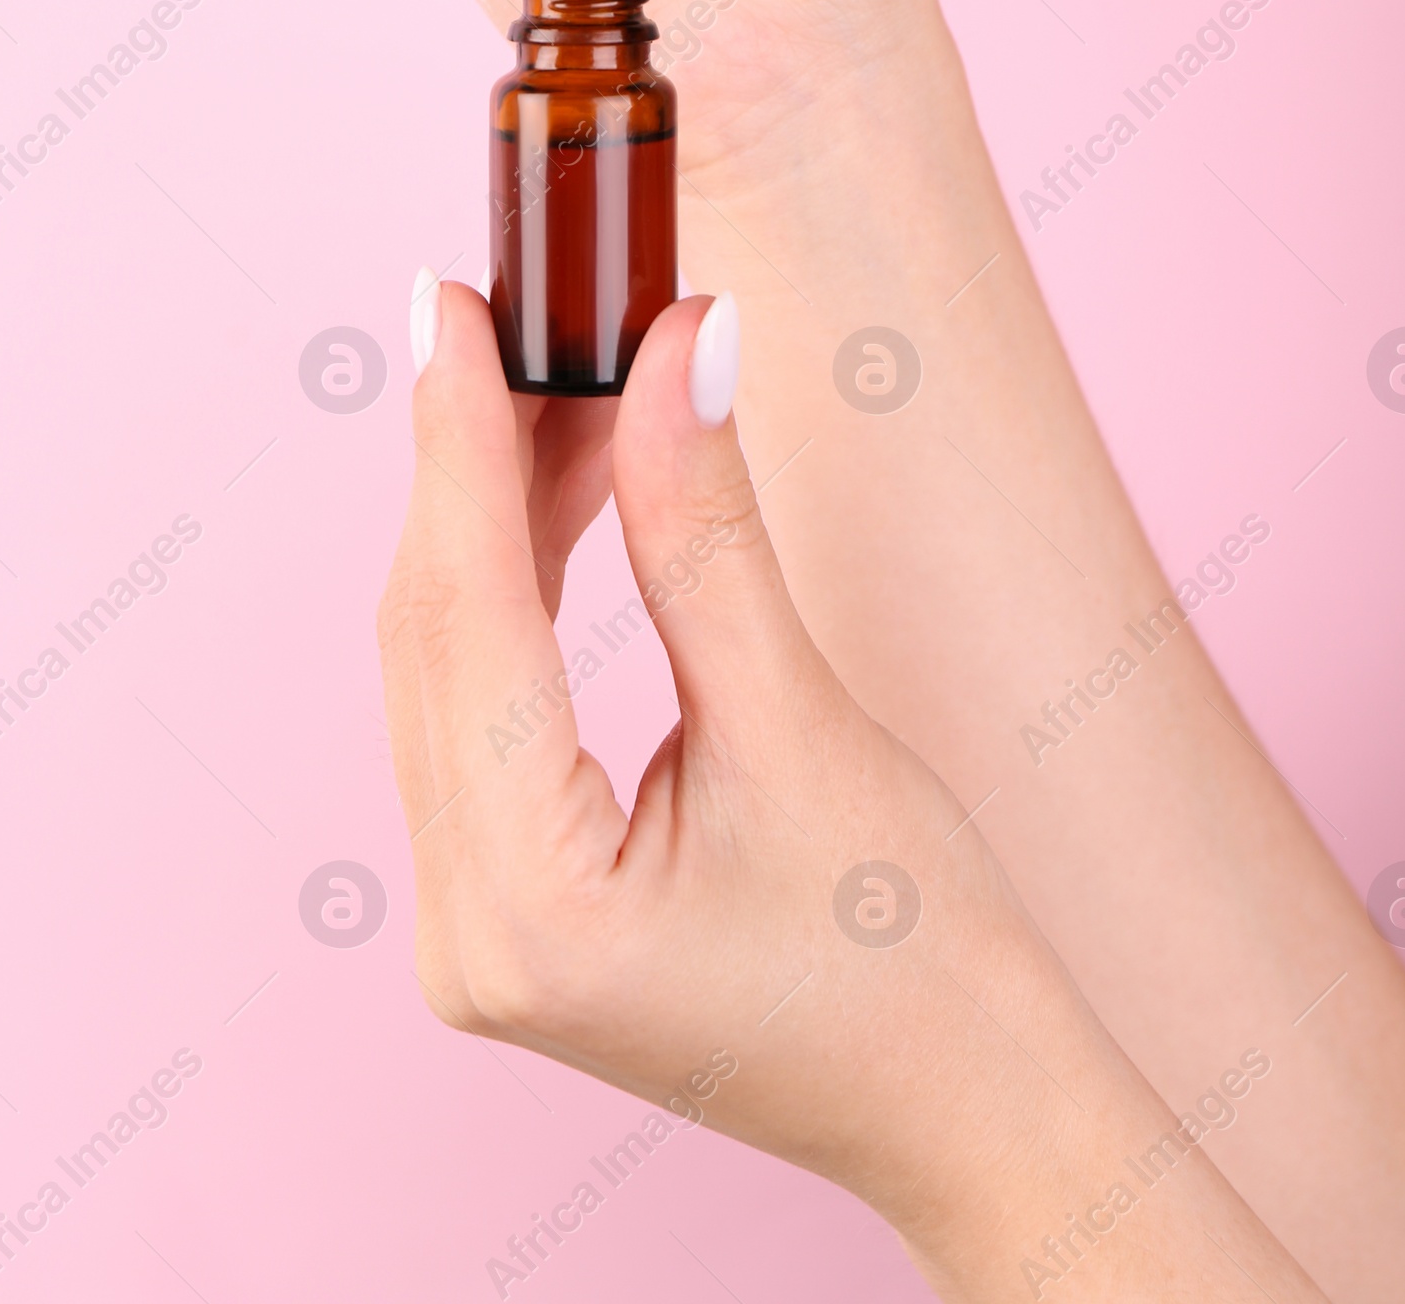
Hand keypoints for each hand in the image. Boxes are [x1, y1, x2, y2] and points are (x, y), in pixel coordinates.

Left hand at [379, 282, 1324, 1302]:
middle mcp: (462, 929)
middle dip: (477, 463)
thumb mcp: (803, 720)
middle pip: (436, 634)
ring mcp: (473, 927)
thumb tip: (673, 346)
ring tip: (571, 390)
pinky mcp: (509, 903)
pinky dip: (517, 592)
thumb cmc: (917, 950)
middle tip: (524, 320)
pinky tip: (564, 498)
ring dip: (498, 516)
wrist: (967, 1100)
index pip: (464, 616)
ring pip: (449, 664)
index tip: (449, 302)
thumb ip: (707, 528)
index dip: (454, 439)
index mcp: (526, 907)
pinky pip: (482, 708)